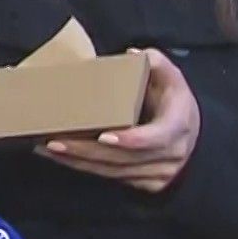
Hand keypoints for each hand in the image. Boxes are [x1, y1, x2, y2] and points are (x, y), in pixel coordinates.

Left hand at [38, 49, 199, 192]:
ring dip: (79, 162)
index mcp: (178, 126)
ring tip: (47, 148)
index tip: (103, 136)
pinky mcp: (146, 184)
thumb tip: (134, 54)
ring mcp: (159, 174)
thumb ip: (155, 62)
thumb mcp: (171, 77)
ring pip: (115, 172)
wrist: (190, 135)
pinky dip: (86, 168)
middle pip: (124, 159)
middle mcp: (170, 154)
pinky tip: (62, 158)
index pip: (155, 138)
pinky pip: (113, 178)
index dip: (131, 140)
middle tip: (55, 141)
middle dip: (87, 151)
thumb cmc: (173, 102)